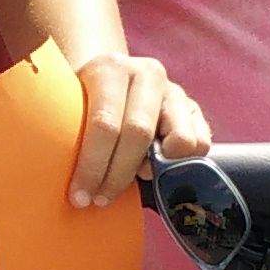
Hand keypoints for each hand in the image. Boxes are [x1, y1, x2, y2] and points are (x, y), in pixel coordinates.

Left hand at [68, 52, 188, 203]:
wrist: (111, 78)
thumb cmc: (83, 103)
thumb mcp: (69, 106)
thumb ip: (69, 130)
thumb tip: (71, 186)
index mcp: (110, 69)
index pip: (104, 123)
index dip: (92, 166)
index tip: (79, 197)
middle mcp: (146, 74)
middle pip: (138, 133)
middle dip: (117, 175)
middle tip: (101, 200)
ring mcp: (173, 90)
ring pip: (179, 139)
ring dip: (157, 169)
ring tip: (136, 178)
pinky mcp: (193, 109)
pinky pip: (201, 144)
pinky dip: (182, 165)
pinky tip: (157, 169)